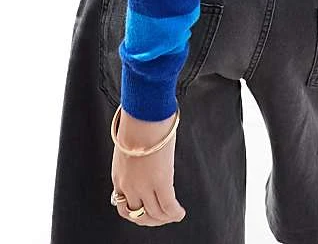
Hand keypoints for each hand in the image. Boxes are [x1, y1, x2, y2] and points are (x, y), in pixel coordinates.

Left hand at [111, 108, 186, 225]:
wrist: (143, 115)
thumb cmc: (137, 122)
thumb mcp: (127, 146)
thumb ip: (133, 157)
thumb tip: (143, 154)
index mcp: (118, 177)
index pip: (122, 205)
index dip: (135, 211)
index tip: (144, 210)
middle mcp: (129, 186)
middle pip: (138, 215)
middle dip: (151, 220)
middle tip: (160, 218)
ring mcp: (144, 186)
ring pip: (154, 214)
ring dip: (165, 218)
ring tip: (173, 215)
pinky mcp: (161, 182)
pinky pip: (168, 206)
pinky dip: (175, 213)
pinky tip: (180, 212)